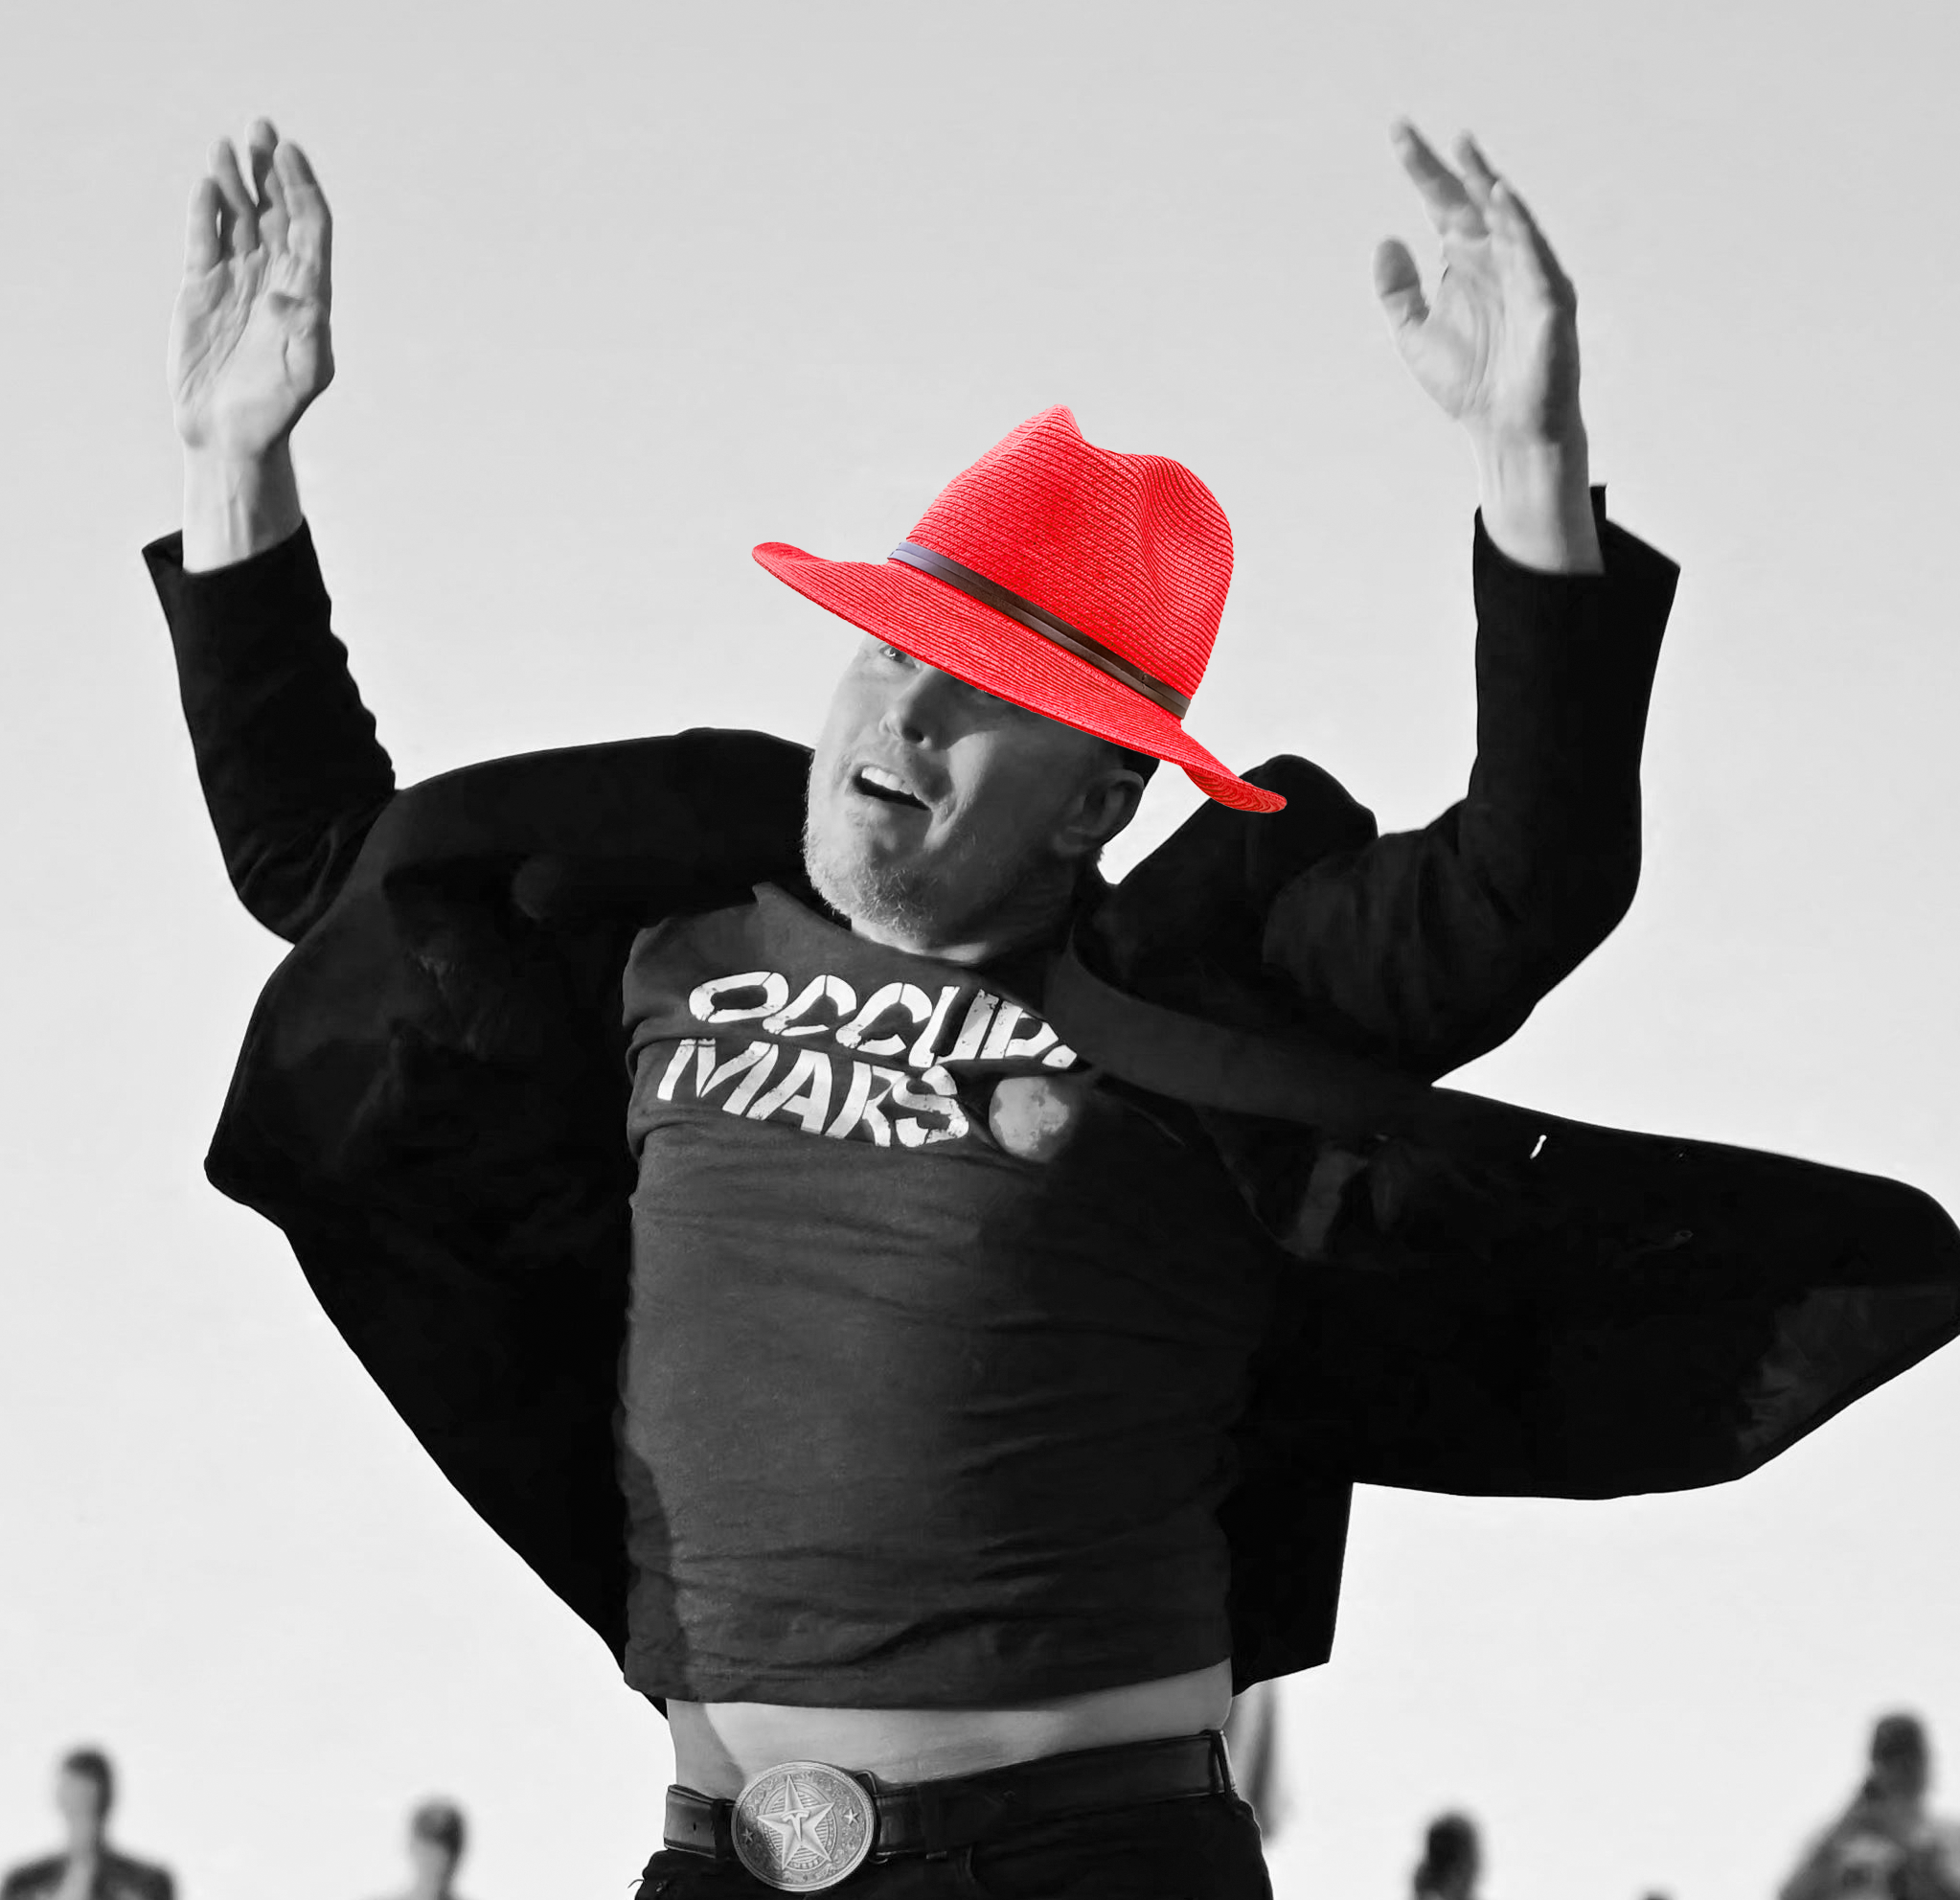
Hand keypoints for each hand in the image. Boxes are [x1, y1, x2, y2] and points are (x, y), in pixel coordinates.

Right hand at [170, 119, 333, 460]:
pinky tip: (206, 184)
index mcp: (308, 294)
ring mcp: (238, 281)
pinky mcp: (202, 289)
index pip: (311, 227)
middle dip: (272, 170)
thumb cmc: (275, 411)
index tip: (290, 153)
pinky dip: (205, 210)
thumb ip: (307, 333)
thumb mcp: (304, 375)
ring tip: (228, 144)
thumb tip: (294, 293)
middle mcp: (276, 280)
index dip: (302, 188)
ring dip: (236, 180)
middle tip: (263, 127)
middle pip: (277, 211)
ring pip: (240, 218)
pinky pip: (205, 238)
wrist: (229, 434)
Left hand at [1373, 122, 1580, 453]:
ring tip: (1463, 149)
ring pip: (1506, 218)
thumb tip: (1386, 239)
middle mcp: (1497, 257)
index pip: (1442, 202)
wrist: (1505, 430)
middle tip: (1417, 133)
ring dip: (1485, 183)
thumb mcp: (1414, 334)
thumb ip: (1398, 290)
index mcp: (1466, 260)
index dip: (1421, 169)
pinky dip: (1518, 225)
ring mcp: (1526, 273)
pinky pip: (1533, 254)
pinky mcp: (1549, 298)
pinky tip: (1499, 199)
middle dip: (1448, 166)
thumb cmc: (1469, 383)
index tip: (1396, 133)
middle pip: (1471, 199)